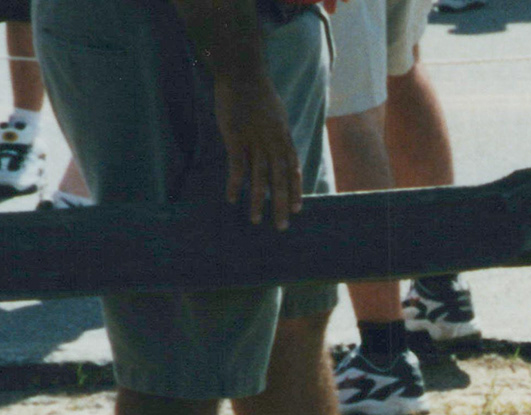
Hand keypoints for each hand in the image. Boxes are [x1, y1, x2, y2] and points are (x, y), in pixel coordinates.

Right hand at [210, 69, 302, 229]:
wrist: (242, 72)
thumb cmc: (258, 93)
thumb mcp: (277, 114)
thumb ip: (280, 133)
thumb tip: (283, 148)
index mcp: (284, 136)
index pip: (293, 169)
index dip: (295, 189)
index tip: (298, 209)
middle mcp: (273, 141)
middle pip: (280, 178)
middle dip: (282, 203)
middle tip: (282, 226)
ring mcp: (255, 140)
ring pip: (260, 177)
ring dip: (258, 200)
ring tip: (256, 220)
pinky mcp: (235, 137)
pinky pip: (237, 166)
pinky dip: (235, 183)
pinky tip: (232, 198)